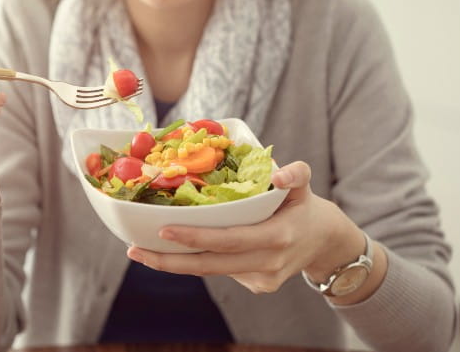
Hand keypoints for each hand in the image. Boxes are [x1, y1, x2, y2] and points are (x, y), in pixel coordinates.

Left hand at [127, 161, 371, 297]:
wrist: (325, 243)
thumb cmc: (304, 208)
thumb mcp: (305, 185)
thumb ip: (297, 174)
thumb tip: (279, 174)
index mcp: (277, 237)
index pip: (228, 240)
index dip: (195, 237)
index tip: (164, 231)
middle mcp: (267, 263)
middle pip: (210, 266)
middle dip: (169, 261)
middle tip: (135, 249)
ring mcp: (261, 279)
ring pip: (210, 271)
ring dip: (175, 263)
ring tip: (142, 250)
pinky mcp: (256, 286)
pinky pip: (220, 270)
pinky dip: (197, 260)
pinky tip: (177, 249)